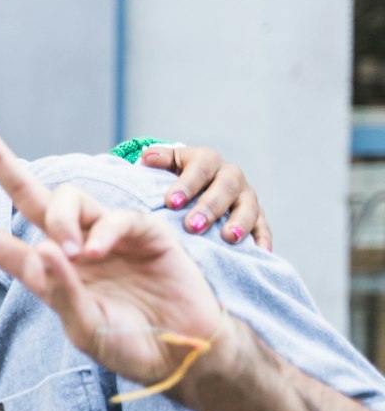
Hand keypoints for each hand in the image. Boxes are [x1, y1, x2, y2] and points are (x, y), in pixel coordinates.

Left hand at [0, 119, 225, 389]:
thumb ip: (63, 293)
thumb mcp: (87, 330)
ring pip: (68, 197)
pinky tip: (97, 253)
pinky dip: (104, 231)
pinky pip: (116, 217)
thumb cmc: (131, 347)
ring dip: (62, 218)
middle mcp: (70, 248)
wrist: (187, 353)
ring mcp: (105, 236)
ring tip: (72, 251)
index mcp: (46, 274)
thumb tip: (44, 249)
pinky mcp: (143, 232)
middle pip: (30, 195)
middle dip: (2, 162)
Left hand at [137, 143, 270, 248]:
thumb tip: (147, 158)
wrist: (199, 182)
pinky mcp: (257, 215)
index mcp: (207, 160)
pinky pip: (263, 226)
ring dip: (240, 222)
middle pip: (226, 187)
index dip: (186, 184)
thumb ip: (158, 160)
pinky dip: (262, 238)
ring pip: (249, 206)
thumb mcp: (168, 164)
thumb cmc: (176, 176)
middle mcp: (230, 175)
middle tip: (193, 226)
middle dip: (210, 207)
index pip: (199, 168)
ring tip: (228, 238)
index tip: (171, 203)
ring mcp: (246, 195)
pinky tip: (260, 252)